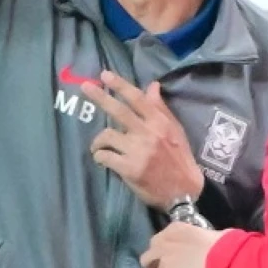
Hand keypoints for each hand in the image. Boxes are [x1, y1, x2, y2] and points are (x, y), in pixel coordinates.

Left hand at [82, 71, 203, 210]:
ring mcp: (137, 151)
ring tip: (99, 146)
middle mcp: (148, 134)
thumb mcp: (176, 131)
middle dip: (100, 97)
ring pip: (107, 135)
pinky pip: (105, 156)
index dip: (120, 85)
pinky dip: (100, 157)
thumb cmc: (179, 160)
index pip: (137, 99)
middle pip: (119, 111)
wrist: (183, 192)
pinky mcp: (129, 169)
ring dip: (98, 141)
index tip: (104, 75)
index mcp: (160, 123)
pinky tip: (102, 159)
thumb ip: (161, 109)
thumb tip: (152, 86)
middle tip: (85, 87)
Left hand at [140, 222, 223, 267]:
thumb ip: (198, 240)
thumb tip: (207, 246)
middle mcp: (163, 243)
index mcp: (174, 229)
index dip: (165, 252)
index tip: (173, 259)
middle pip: (149, 256)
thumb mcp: (205, 234)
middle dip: (155, 264)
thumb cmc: (224, 244)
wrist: (222, 257)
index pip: (161, 240)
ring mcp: (163, 262)